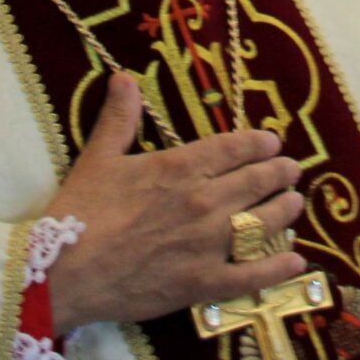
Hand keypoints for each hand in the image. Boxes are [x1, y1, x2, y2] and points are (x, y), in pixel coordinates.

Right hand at [44, 74, 306, 332]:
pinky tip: (296, 260)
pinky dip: (277, 267)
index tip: (273, 142)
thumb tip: (124, 76)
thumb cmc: (79, 212)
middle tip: (292, 170)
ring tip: (295, 205)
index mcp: (180, 168)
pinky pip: (251, 275)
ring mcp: (206, 245)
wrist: (63, 272)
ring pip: (262, 223)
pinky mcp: (202, 283)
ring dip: (284, 211)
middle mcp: (202, 202)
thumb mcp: (98, 157)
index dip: (260, 143)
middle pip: (256, 182)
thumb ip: (119, 117)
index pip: (234, 148)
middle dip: (279, 174)